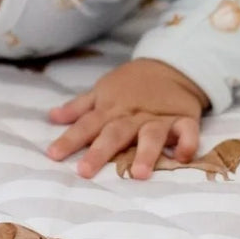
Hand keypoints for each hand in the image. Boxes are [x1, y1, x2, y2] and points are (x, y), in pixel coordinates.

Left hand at [46, 59, 207, 179]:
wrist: (171, 64)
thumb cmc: (131, 84)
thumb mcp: (103, 90)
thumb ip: (79, 107)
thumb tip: (51, 117)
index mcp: (111, 109)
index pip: (86, 125)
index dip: (70, 139)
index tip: (53, 155)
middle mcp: (133, 115)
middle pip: (115, 133)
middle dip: (100, 151)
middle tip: (85, 171)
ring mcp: (159, 118)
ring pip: (151, 134)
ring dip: (145, 152)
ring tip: (139, 174)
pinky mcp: (183, 118)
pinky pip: (188, 131)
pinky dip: (188, 142)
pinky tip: (184, 156)